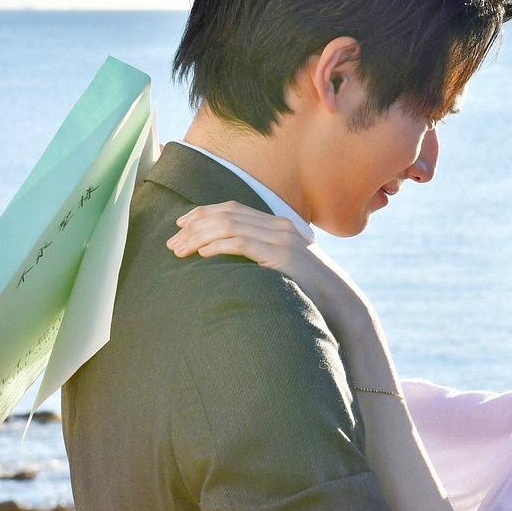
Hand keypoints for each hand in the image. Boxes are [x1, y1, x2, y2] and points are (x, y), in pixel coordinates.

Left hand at [167, 201, 313, 276]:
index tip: (180, 224)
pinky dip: (218, 246)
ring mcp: (282, 239)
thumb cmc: (307, 289)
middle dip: (194, 225)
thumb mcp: (281, 266)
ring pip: (230, 225)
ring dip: (200, 236)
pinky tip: (202, 254)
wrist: (339, 302)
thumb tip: (227, 259)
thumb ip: (260, 255)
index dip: (203, 213)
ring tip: (181, 250)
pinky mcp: (281, 255)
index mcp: (278, 224)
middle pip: (227, 213)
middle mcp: (279, 226)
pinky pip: (242, 243)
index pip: (233, 208)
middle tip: (172, 243)